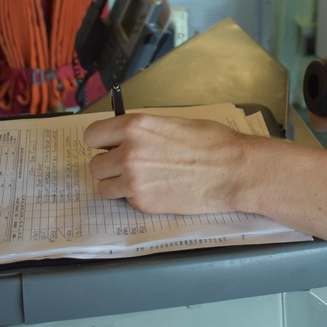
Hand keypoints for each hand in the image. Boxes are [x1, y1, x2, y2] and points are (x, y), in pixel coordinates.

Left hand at [84, 114, 256, 213]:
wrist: (234, 171)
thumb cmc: (212, 142)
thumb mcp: (173, 123)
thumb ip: (144, 131)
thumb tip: (127, 137)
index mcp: (136, 127)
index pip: (92, 136)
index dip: (100, 142)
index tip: (108, 146)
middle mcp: (128, 153)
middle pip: (95, 165)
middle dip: (109, 166)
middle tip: (129, 166)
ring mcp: (134, 181)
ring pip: (104, 187)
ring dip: (118, 184)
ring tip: (141, 180)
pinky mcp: (144, 204)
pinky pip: (125, 201)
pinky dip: (136, 198)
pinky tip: (158, 189)